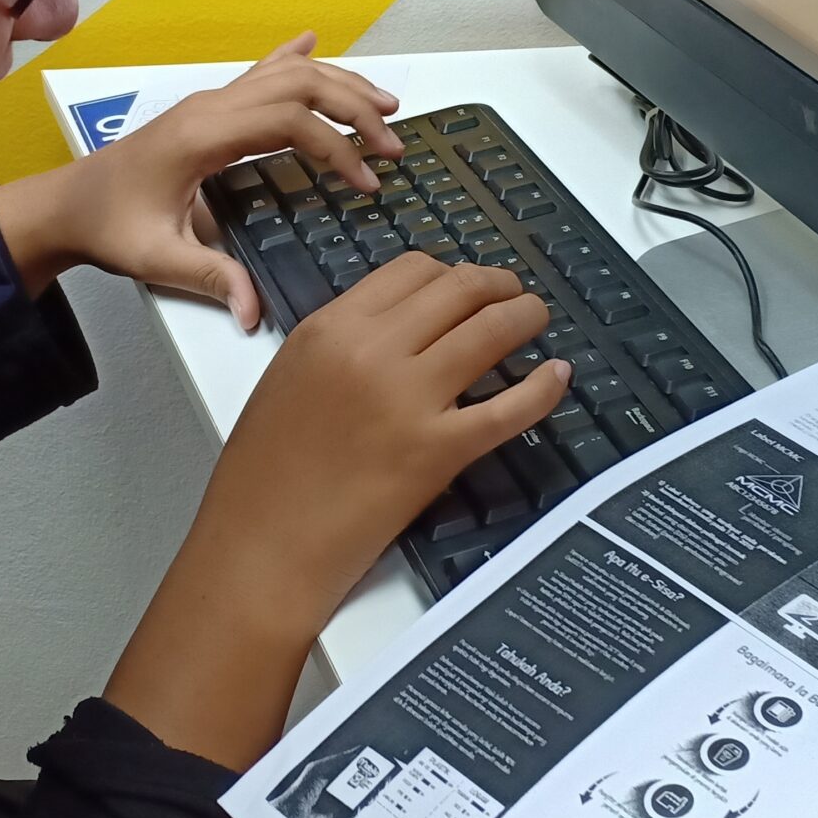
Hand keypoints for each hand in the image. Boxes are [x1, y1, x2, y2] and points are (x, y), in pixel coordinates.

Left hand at [0, 32, 402, 320]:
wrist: (65, 204)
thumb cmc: (107, 226)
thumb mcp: (157, 258)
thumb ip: (212, 280)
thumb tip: (254, 314)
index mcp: (202, 135)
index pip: (289, 122)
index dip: (335, 148)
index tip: (367, 182)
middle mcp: (210, 107)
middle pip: (298, 84)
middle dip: (352, 107)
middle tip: (393, 143)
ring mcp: (209, 102)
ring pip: (285, 74)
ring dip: (337, 84)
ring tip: (383, 107)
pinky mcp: (207, 109)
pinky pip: (258, 72)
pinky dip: (292, 58)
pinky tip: (311, 42)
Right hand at [105, 255, 574, 767]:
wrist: (261, 548)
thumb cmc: (264, 479)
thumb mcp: (289, 382)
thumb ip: (339, 348)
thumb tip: (396, 334)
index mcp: (329, 328)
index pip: (411, 270)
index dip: (452, 272)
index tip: (467, 286)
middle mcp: (371, 351)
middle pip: (459, 288)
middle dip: (497, 285)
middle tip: (513, 297)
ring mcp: (408, 399)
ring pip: (491, 330)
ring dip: (525, 317)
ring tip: (535, 321)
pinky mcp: (438, 451)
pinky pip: (509, 406)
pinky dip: (543, 387)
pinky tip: (556, 376)